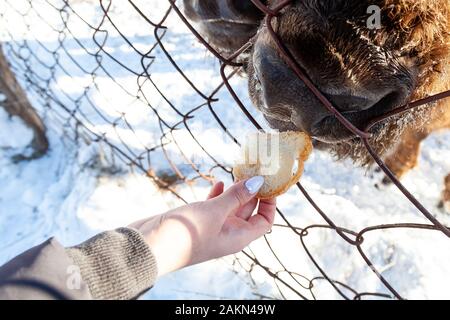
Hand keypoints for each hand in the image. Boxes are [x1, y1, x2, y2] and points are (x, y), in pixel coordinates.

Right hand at [129, 176, 275, 276]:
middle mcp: (228, 233)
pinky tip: (217, 182)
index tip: (268, 182)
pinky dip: (217, 194)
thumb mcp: (215, 211)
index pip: (264, 221)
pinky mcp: (197, 221)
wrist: (149, 246)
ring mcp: (212, 227)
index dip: (270, 203)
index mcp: (238, 237)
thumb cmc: (185, 233)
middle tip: (254, 169)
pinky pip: (213, 206)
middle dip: (252, 191)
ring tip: (238, 171)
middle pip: (248, 211)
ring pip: (230, 206)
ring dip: (235, 190)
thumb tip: (258, 182)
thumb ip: (236, 196)